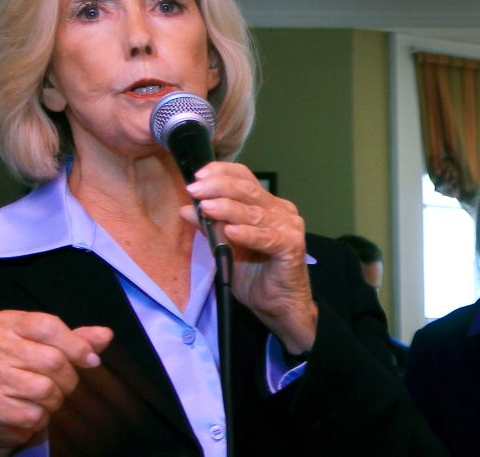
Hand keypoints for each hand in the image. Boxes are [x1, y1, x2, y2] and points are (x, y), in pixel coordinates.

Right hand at [0, 310, 112, 450]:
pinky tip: (32, 411)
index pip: (48, 326)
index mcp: (8, 322)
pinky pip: (31, 414)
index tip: (92, 360)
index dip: (76, 345)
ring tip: (48, 398)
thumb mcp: (53, 345)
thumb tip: (105, 335)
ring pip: (44, 389)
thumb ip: (80, 339)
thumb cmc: (28, 367)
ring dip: (56, 399)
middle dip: (69, 378)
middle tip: (66, 384)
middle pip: (51, 360)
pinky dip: (41, 417)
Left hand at [181, 162, 316, 353]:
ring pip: (254, 212)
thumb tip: (187, 208)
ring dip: (227, 208)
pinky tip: (231, 231)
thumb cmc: (255, 276)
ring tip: (206, 207)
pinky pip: (266, 237)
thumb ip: (210, 227)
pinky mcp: (291, 246)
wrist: (279, 307)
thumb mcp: (225, 248)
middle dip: (218, 186)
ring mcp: (288, 227)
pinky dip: (247, 233)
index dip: (221, 172)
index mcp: (267, 205)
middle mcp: (281, 211)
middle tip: (194, 189)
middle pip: (248, 189)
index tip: (197, 175)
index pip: (245, 178)